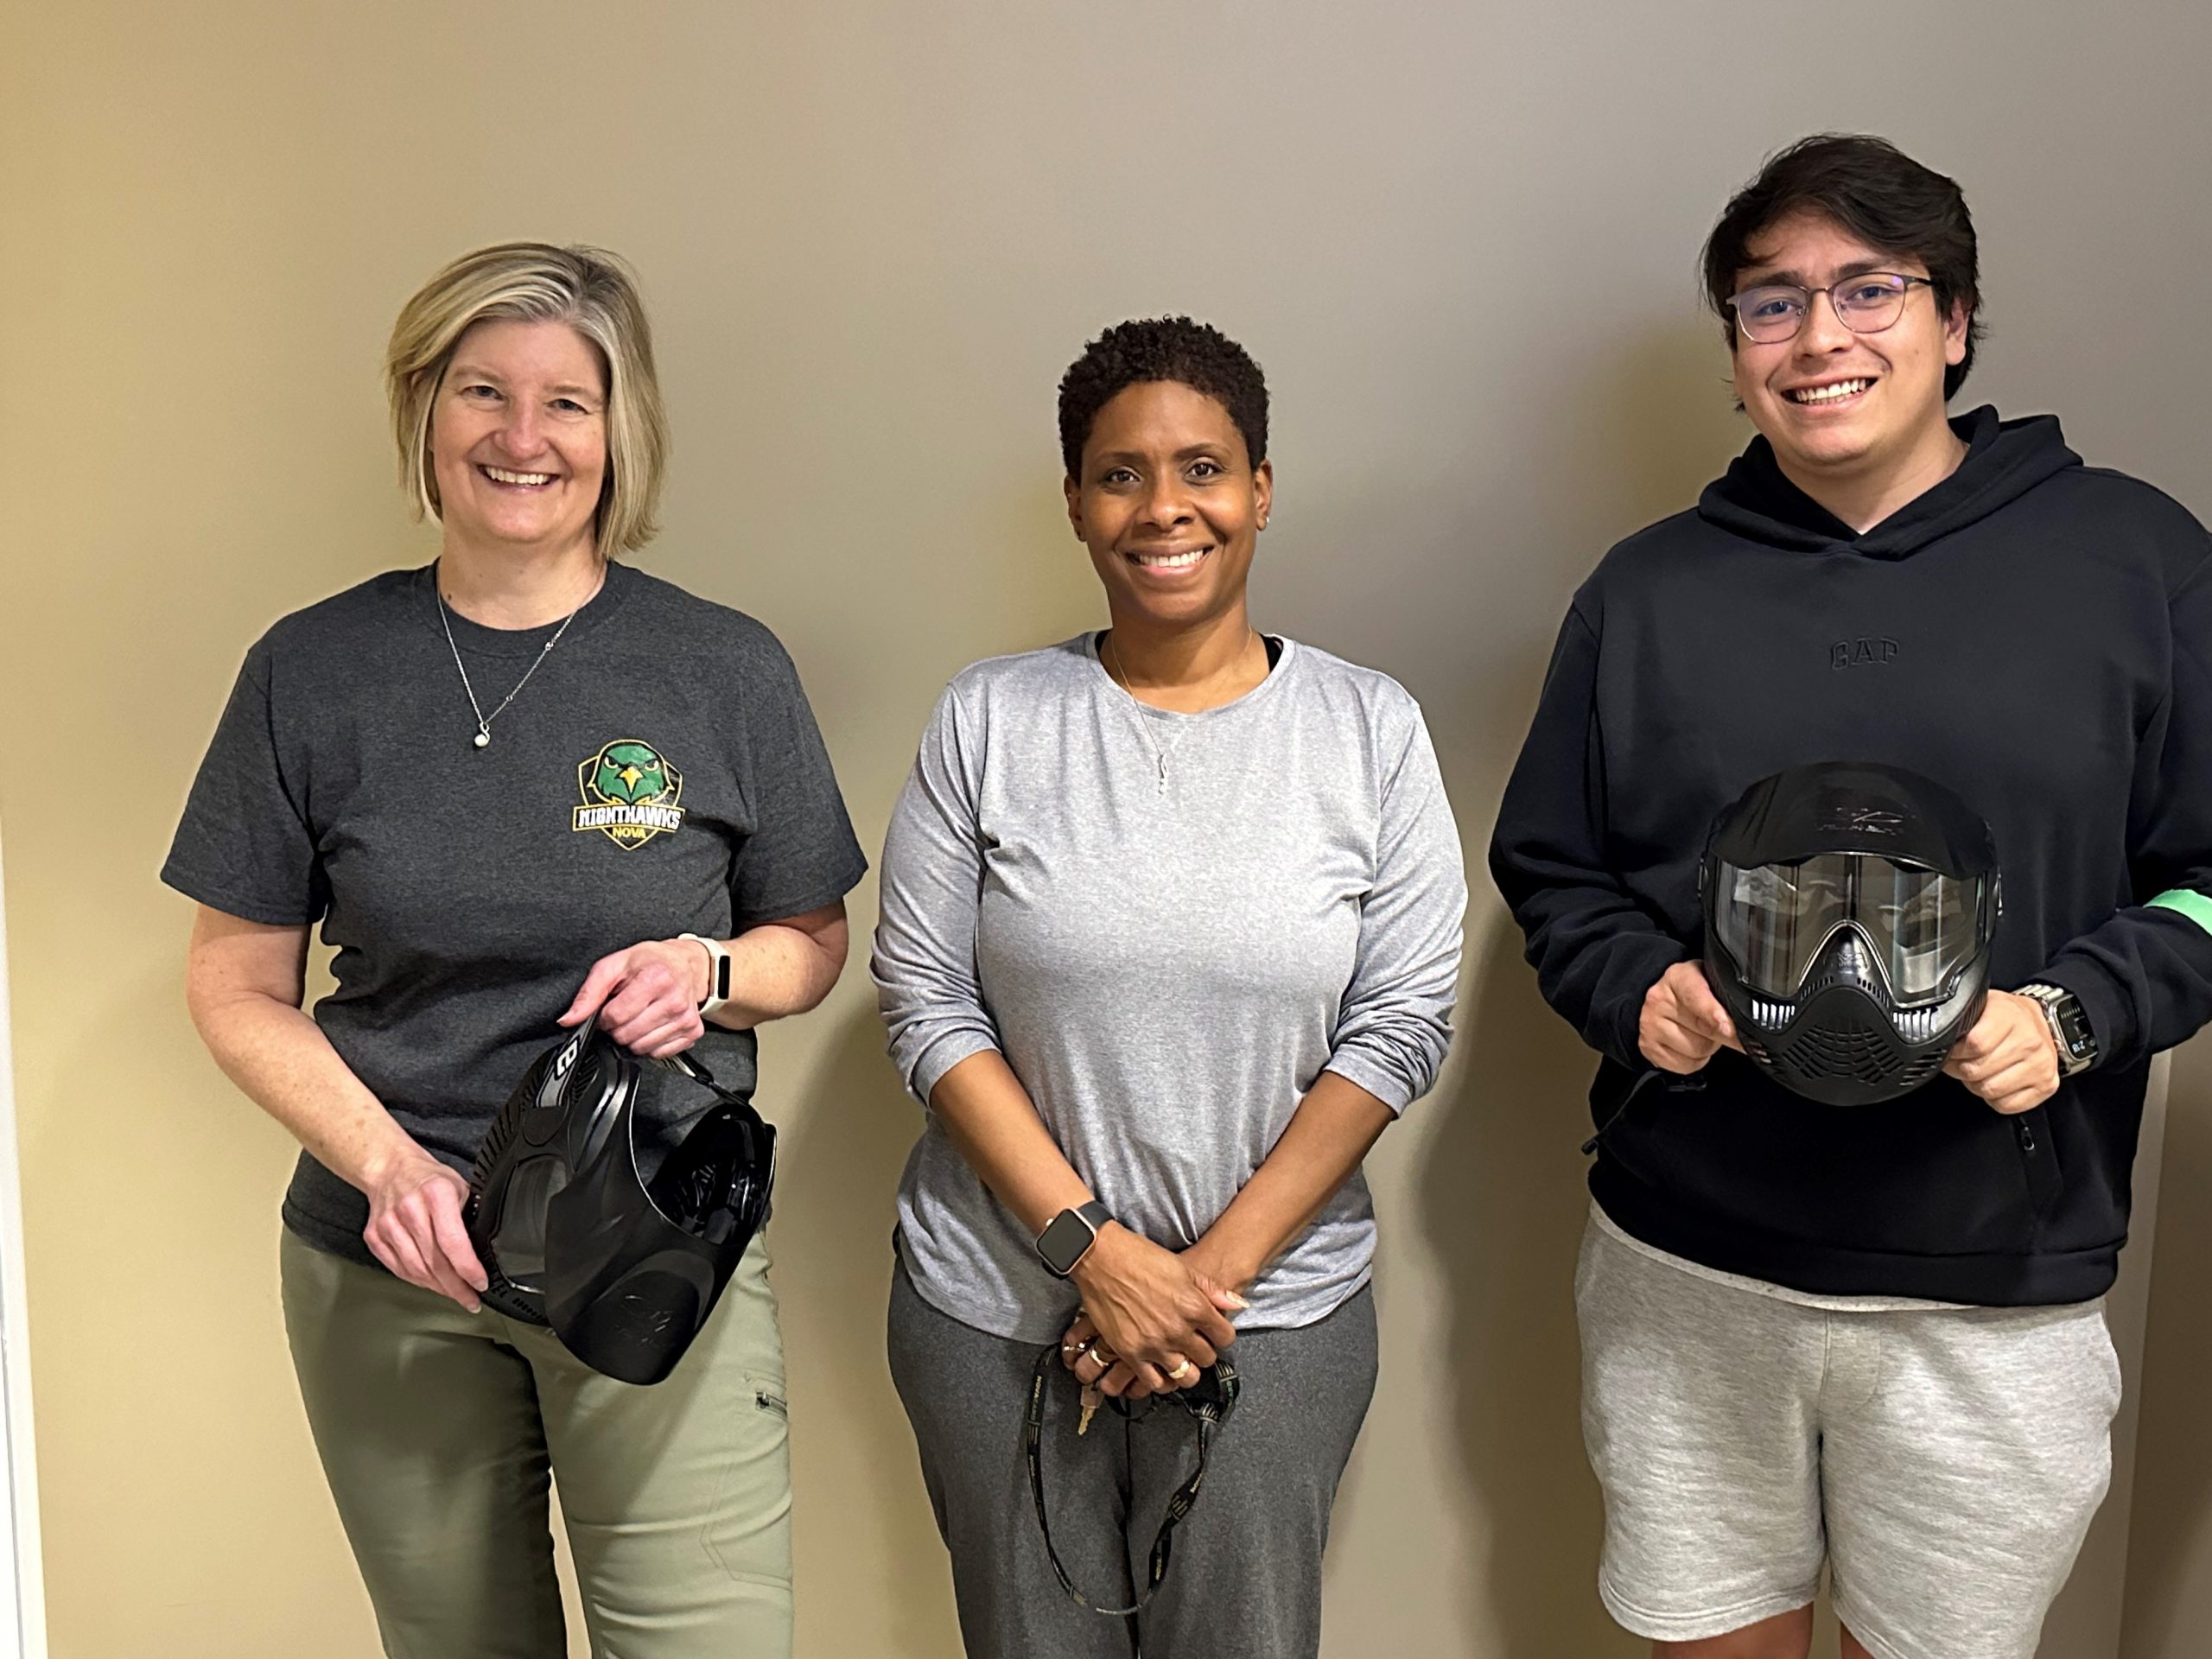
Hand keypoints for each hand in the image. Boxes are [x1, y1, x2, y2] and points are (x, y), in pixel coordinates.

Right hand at [361, 1139, 487, 1310]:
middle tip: (470, 1299)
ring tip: (454, 1294)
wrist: (389, 1169)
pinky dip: (417, 1280)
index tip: (480, 1284)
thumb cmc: (429, 1179)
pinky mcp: (374, 1237)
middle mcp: (409, 1209)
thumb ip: (471, 1215)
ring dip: (438, 1288)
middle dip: (456, 1287)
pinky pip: (399, 1269)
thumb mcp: (460, 1187)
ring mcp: (388, 1225)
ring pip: (416, 1270)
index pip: (453, 1243)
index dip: (468, 1269)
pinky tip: (432, 1284)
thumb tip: (488, 1249)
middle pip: (435, 1262)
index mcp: (436, 1193)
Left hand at [560, 939, 710, 1057]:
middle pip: (626, 1035)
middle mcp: (675, 1000)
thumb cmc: (651, 962)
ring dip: (633, 1037)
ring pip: (641, 1048)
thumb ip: (589, 992)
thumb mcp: (615, 965)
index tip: (609, 1007)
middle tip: (625, 1011)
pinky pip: (658, 1053)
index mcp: (656, 978)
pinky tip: (653, 1024)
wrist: (686, 964)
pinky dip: (650, 1043)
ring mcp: (686, 1018)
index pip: (614, 1017)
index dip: (604, 1016)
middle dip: (618, 1027)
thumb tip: (569, 1019)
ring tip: (639, 1016)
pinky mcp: (693, 1032)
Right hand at [1062, 1225, 1242, 1399]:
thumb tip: (1236, 1304)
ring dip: (1185, 1369)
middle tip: (1195, 1345)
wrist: (1102, 1258)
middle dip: (1204, 1352)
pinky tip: (1160, 1369)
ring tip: (1179, 1359)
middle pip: (1207, 1359)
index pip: (1225, 1337)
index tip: (1213, 1333)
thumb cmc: (1141, 1258)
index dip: (1221, 1335)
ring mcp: (1154, 1344)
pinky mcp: (1131, 1353)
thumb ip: (1212, 1291)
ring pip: (1185, 1376)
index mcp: (1194, 1307)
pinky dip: (1160, 1380)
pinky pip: (1154, 1383)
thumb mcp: (1184, 1268)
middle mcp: (1177, 1330)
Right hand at [1639, 960, 1741, 1074]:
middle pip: (1704, 1029)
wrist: (1664, 1003)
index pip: (1695, 995)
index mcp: (1678, 977)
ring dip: (1708, 1047)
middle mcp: (1659, 999)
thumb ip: (1728, 999)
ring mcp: (1650, 1025)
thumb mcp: (1711, 983)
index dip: (1713, 1012)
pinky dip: (1695, 1061)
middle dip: (1723, 1032)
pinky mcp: (1649, 1048)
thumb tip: (1750, 1031)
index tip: (1727, 1026)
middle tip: (1725, 1026)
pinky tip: (1691, 1045)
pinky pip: (1686, 1066)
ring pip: (1697, 1050)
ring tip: (1703, 1033)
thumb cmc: (1693, 992)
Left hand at [1944, 990, 2058, 1114]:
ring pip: (1989, 1090)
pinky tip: (1995, 1081)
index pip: (1974, 1044)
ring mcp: (2041, 1066)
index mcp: (2011, 1017)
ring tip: (1978, 1070)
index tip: (1951, 1050)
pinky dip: (1994, 1098)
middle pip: (1977, 1070)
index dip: (1954, 1051)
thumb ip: (1962, 1019)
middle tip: (1961, 1062)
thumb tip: (1938, 1037)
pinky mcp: (2046, 1086)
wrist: (2038, 1021)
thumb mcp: (1982, 1005)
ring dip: (1975, 1084)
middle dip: (1960, 1069)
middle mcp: (2030, 1042)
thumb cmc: (2006, 1015)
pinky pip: (2005, 1105)